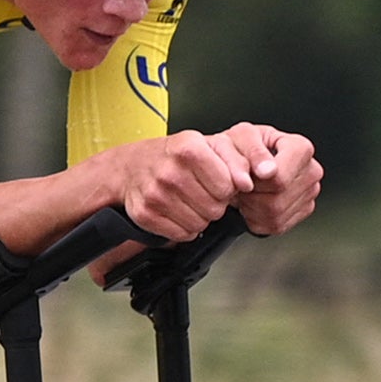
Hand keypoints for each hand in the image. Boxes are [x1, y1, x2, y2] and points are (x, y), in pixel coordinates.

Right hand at [118, 130, 254, 240]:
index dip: (227, 187)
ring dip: (199, 216)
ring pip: (200, 225)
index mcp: (189, 148)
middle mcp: (170, 171)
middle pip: (215, 208)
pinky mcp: (146, 214)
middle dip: (213, 202)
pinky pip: (182, 234)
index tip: (218, 180)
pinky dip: (183, 227)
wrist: (133, 166)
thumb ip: (236, 160)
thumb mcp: (209, 146)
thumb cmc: (175, 156)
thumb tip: (247, 183)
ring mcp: (155, 194)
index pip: (227, 186)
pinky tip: (176, 210)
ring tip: (187, 200)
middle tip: (200, 190)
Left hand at [221, 123, 321, 236]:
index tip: (249, 175)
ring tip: (250, 189)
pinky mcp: (302, 212)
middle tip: (245, 181)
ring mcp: (310, 193)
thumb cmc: (243, 146)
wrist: (243, 161)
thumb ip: (252, 151)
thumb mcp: (240, 138)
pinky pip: (275, 226)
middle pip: (277, 199)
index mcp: (301, 148)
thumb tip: (267, 172)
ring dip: (252, 206)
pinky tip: (256, 200)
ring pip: (275, 215)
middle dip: (253, 193)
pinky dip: (257, 217)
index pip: (280, 179)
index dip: (257, 182)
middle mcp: (312, 171)